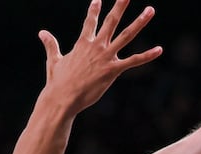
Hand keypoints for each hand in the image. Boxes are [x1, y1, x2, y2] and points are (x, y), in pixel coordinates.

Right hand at [39, 0, 161, 114]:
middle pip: (111, 20)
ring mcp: (105, 57)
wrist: (62, 98)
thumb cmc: (57, 82)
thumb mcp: (54, 61)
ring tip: (150, 10)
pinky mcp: (112, 70)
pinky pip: (133, 61)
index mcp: (83, 43)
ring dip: (140, 22)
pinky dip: (147, 56)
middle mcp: (96, 46)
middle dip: (120, 5)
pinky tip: (159, 50)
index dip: (94, 10)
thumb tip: (42, 32)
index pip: (90, 22)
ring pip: (126, 35)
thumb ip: (51, 45)